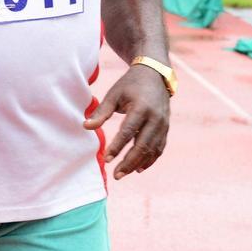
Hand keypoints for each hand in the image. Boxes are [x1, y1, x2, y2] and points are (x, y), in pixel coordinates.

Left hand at [84, 63, 170, 178]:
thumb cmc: (130, 85)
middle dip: (128, 162)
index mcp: (141, 107)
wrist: (155, 75)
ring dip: (138, 164)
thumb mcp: (114, 94)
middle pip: (142, 145)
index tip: (106, 159)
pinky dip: (150, 160)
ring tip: (122, 173)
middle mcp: (155, 118)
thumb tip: (86, 127)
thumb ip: (101, 112)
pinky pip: (159, 148)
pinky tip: (138, 169)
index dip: (117, 146)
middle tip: (115, 175)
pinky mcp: (166, 129)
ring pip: (152, 150)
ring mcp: (163, 124)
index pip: (128, 131)